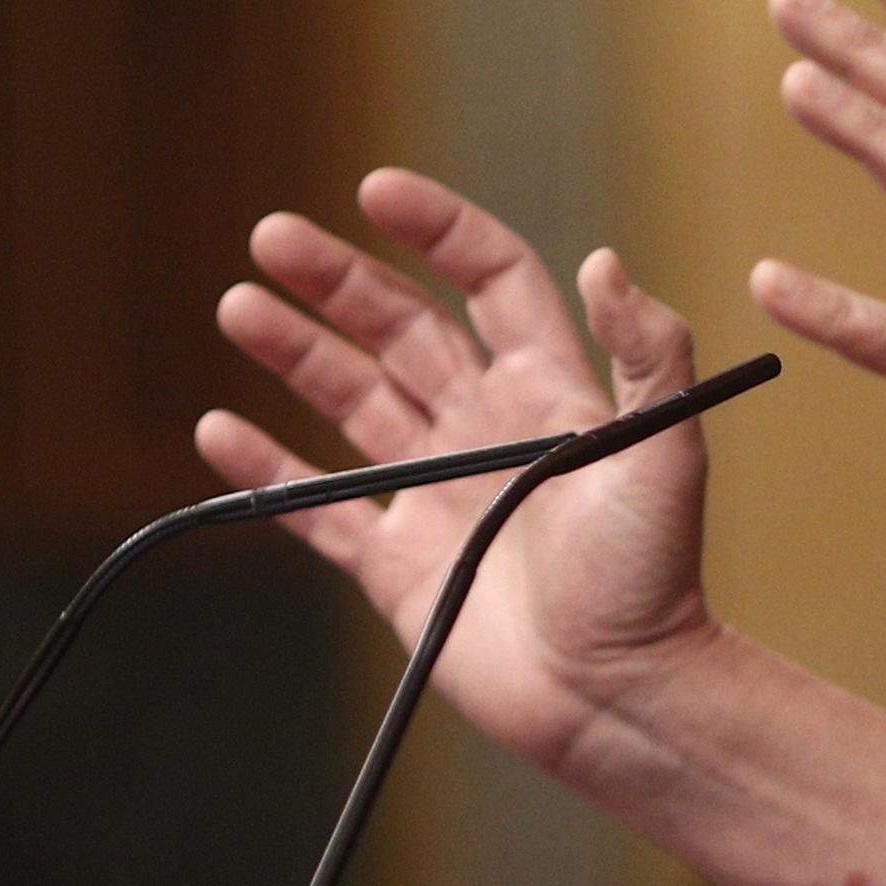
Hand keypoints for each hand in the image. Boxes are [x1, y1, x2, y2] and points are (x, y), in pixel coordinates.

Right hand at [201, 172, 722, 776]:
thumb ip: (646, 354)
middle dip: (337, 279)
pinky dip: (267, 471)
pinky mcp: (397, 563)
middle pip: (399, 328)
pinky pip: (319, 507)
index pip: (487, 282)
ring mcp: (436, 492)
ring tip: (240, 306)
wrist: (619, 695)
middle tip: (272, 238)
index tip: (376, 191)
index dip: (437, 231)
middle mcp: (485, 427)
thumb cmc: (654, 576)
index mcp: (547, 390)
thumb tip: (605, 260)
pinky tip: (218, 429)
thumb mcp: (667, 452)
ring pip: (350, 400)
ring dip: (295, 351)